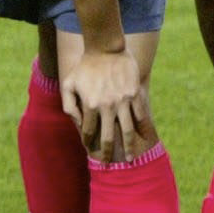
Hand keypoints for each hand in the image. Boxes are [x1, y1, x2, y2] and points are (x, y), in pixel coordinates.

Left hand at [64, 46, 148, 162]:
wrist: (106, 48)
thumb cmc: (84, 66)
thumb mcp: (68, 84)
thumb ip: (69, 106)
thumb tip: (77, 124)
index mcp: (90, 105)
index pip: (89, 131)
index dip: (88, 143)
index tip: (90, 150)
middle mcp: (107, 106)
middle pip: (108, 136)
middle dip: (107, 153)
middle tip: (109, 164)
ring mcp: (123, 100)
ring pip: (127, 129)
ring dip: (128, 146)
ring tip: (130, 158)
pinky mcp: (135, 93)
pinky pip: (140, 114)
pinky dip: (143, 128)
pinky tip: (145, 138)